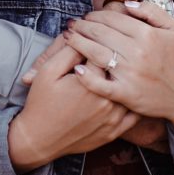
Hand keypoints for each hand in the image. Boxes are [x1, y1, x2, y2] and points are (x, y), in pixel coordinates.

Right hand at [8, 43, 138, 170]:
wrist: (39, 140)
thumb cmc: (41, 103)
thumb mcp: (48, 71)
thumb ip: (68, 51)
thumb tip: (84, 34)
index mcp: (90, 82)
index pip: (104, 51)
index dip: (100, 40)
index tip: (96, 37)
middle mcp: (106, 100)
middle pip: (119, 69)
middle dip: (115, 57)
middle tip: (111, 49)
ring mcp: (113, 118)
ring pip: (130, 90)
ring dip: (127, 77)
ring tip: (124, 68)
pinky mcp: (115, 132)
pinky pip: (134, 114)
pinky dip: (134, 101)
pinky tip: (131, 91)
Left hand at [65, 1, 173, 156]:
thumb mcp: (173, 29)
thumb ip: (151, 12)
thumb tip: (126, 4)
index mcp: (147, 35)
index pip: (113, 18)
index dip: (96, 15)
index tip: (88, 16)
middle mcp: (137, 53)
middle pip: (100, 33)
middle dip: (82, 26)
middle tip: (72, 24)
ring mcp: (131, 74)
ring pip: (96, 54)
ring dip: (78, 44)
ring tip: (68, 38)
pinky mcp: (127, 94)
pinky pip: (101, 85)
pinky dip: (87, 77)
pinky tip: (76, 69)